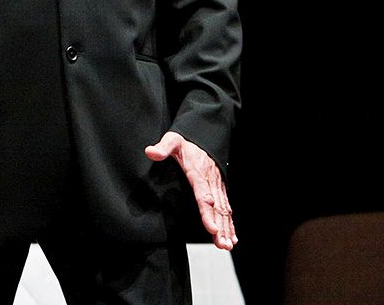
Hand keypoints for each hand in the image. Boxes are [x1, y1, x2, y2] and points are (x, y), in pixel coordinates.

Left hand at [145, 131, 236, 250]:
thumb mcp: (173, 140)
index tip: (211, 228)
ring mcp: (217, 186)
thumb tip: (150, 152)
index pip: (203, 194)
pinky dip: (230, 224)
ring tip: (226, 246)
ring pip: (224, 210)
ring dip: (226, 228)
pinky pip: (227, 208)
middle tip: (222, 244)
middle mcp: (211, 182)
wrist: (203, 136)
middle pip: (217, 207)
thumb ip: (163, 147)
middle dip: (220, 227)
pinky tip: (232, 238)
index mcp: (198, 173)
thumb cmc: (185, 142)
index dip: (207, 212)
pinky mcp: (220, 190)